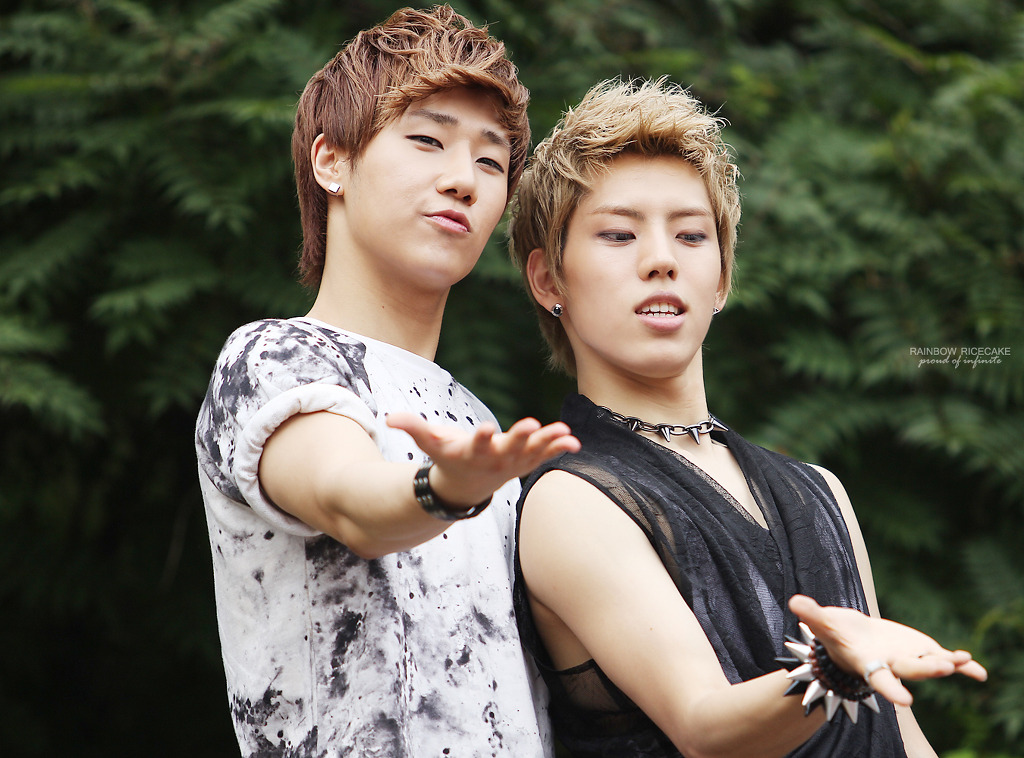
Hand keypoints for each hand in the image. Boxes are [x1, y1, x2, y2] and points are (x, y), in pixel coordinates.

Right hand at [386, 413, 580, 507]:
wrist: (464, 490)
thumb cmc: (447, 459)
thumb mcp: (430, 444)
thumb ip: (413, 428)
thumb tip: (388, 418)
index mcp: (472, 452)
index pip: (476, 444)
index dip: (481, 436)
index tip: (487, 428)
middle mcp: (494, 458)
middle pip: (509, 447)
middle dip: (520, 437)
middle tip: (531, 425)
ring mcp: (512, 462)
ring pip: (532, 452)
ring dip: (547, 443)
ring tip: (563, 432)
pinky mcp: (525, 462)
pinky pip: (544, 456)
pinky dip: (558, 449)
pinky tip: (574, 441)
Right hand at [789, 594, 987, 706]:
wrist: (855, 638)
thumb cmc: (836, 633)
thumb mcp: (824, 623)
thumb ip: (812, 614)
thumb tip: (794, 601)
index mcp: (868, 663)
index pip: (880, 679)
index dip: (892, 690)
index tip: (905, 702)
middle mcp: (892, 665)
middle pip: (911, 670)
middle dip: (927, 669)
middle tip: (945, 666)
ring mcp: (911, 659)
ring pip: (931, 664)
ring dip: (948, 664)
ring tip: (964, 661)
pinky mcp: (923, 650)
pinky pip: (946, 659)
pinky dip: (963, 666)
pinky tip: (977, 671)